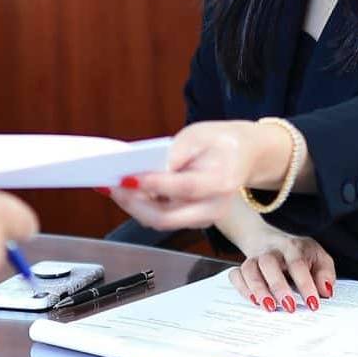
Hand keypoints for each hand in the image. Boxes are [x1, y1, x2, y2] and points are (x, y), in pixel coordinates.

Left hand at [109, 120, 285, 230]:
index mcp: (222, 181)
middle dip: (134, 203)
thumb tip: (145, 167)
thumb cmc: (221, 143)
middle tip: (111, 185)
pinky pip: (162, 218)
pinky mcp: (193, 221)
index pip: (185, 188)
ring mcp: (204, 219)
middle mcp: (214, 207)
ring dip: (133, 206)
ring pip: (160, 221)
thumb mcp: (199, 135)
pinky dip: (141, 206)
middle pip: (167, 217)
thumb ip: (175, 152)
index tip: (126, 177)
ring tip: (111, 186)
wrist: (246, 156)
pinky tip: (125, 191)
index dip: (154, 184)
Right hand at [234, 231, 335, 313]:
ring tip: (270, 308)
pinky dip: (242, 289)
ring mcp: (255, 258)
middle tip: (290, 308)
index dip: (305, 285)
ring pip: (249, 269)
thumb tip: (325, 292)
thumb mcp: (319, 258)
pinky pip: (235, 275)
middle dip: (278, 287)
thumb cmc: (300, 254)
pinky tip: (254, 301)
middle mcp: (272, 251)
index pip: (298, 264)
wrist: (271, 238)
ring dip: (258, 290)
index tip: (313, 304)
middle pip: (269, 264)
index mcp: (293, 247)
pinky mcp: (243, 266)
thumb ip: (325, 274)